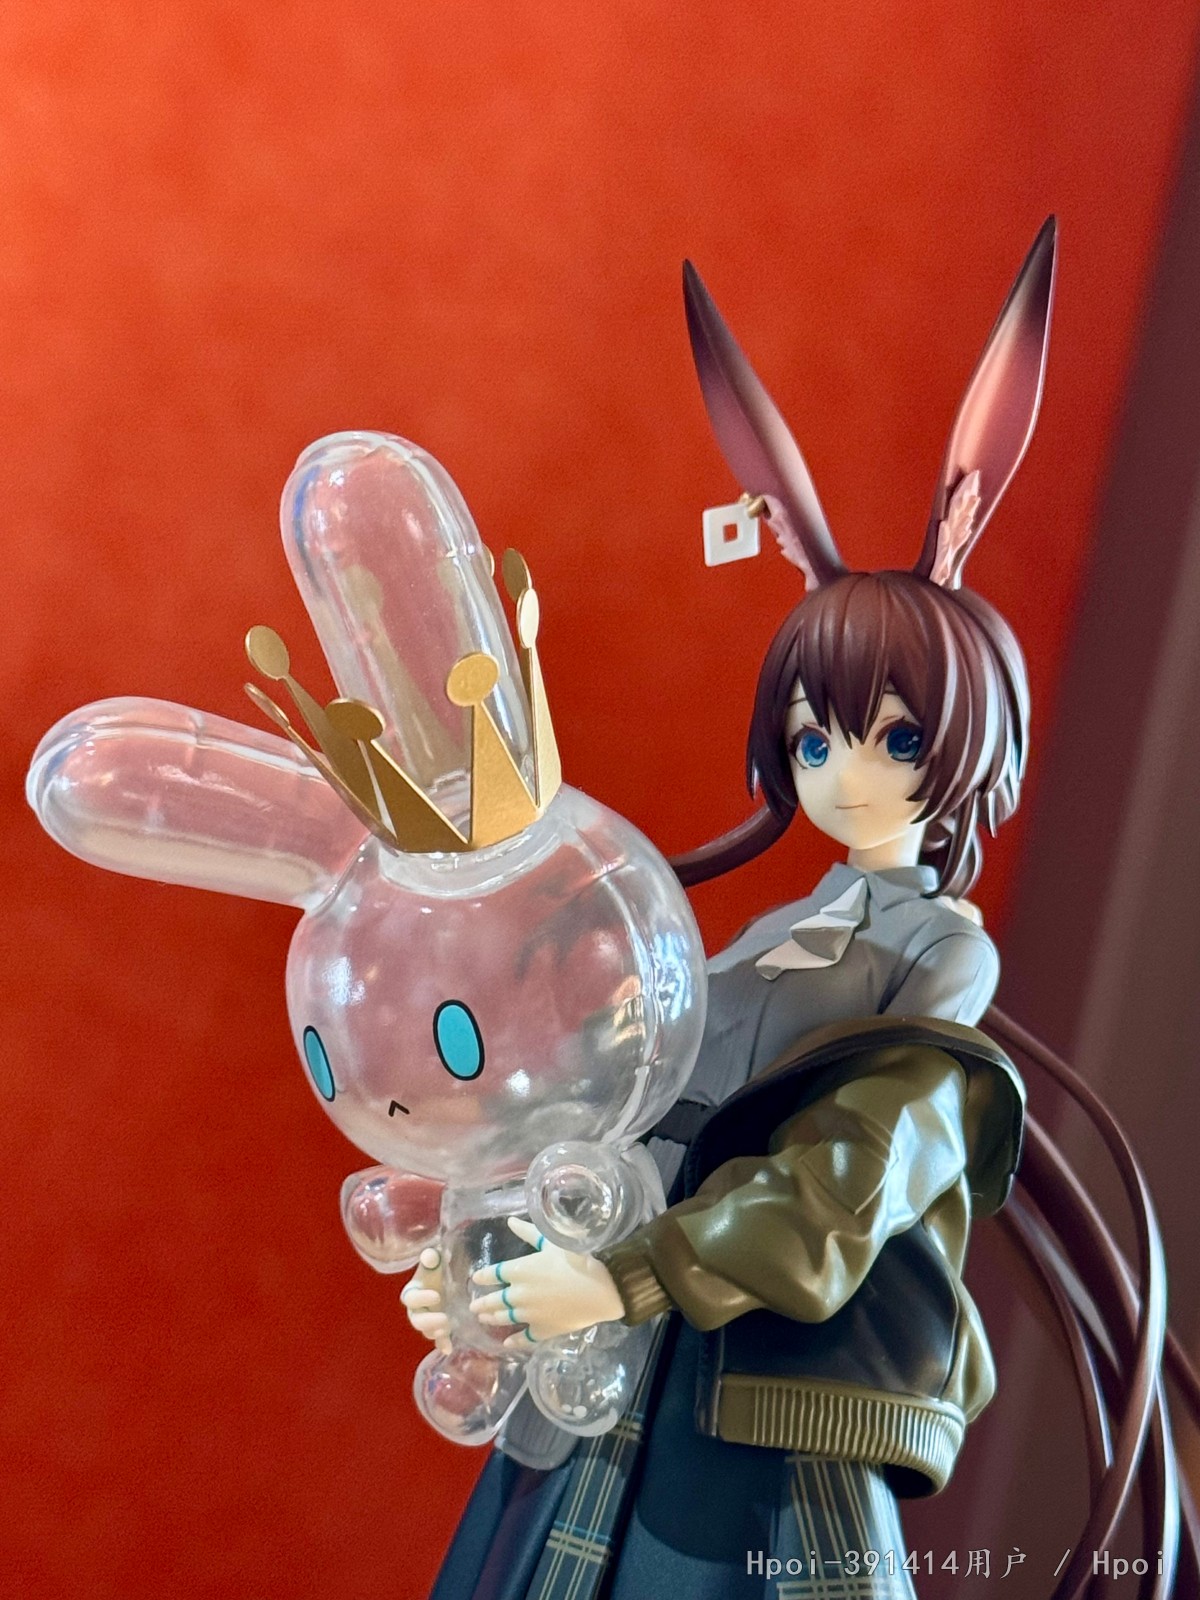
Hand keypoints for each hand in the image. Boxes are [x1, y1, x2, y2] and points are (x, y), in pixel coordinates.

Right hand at [400, 1247, 449, 1353]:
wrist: (445, 1277)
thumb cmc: (437, 1268)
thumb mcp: (435, 1260)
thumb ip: (431, 1257)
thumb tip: (431, 1256)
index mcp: (413, 1291)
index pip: (411, 1298)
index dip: (422, 1298)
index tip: (437, 1295)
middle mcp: (416, 1308)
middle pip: (416, 1319)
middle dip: (428, 1321)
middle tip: (444, 1318)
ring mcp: (427, 1320)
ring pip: (426, 1330)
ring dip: (434, 1332)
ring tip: (446, 1331)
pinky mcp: (437, 1328)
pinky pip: (437, 1339)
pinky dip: (442, 1344)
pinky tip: (448, 1348)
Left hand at [469, 1218, 624, 1346]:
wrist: (598, 1290)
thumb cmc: (575, 1260)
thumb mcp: (551, 1241)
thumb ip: (528, 1233)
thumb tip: (509, 1221)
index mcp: (519, 1270)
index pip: (493, 1274)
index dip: (483, 1277)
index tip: (476, 1279)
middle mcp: (518, 1294)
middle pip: (495, 1300)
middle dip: (482, 1303)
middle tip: (474, 1306)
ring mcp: (529, 1315)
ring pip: (505, 1318)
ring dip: (492, 1319)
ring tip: (484, 1319)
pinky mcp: (541, 1330)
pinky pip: (523, 1338)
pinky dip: (514, 1340)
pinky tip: (507, 1342)